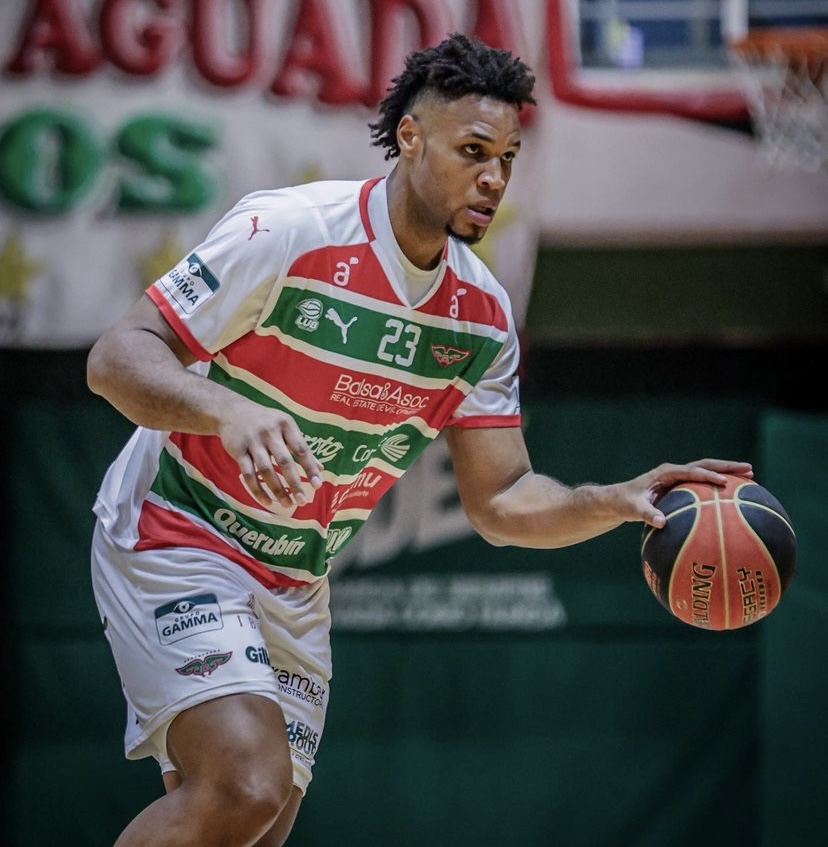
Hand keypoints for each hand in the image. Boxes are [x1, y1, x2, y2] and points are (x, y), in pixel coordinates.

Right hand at [217, 399, 323, 507]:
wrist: (231, 411)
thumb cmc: (265, 421)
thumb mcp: (285, 426)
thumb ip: (301, 446)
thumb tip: (320, 469)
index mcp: (285, 424)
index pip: (301, 449)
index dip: (310, 468)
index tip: (318, 485)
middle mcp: (269, 432)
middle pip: (284, 461)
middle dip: (294, 483)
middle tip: (302, 501)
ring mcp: (252, 441)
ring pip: (266, 470)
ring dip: (277, 489)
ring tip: (287, 504)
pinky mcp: (237, 450)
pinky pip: (248, 474)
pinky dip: (258, 490)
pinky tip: (267, 501)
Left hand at [628, 458, 752, 528]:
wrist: (619, 499)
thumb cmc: (625, 503)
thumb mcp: (633, 509)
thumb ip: (646, 514)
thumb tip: (661, 523)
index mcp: (665, 473)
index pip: (691, 471)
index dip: (708, 476)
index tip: (724, 482)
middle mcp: (674, 471)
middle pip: (705, 465)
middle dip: (727, 466)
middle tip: (749, 469)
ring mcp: (679, 477)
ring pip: (707, 471)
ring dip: (727, 472)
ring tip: (750, 476)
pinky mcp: (681, 485)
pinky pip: (704, 484)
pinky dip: (719, 486)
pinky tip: (735, 496)